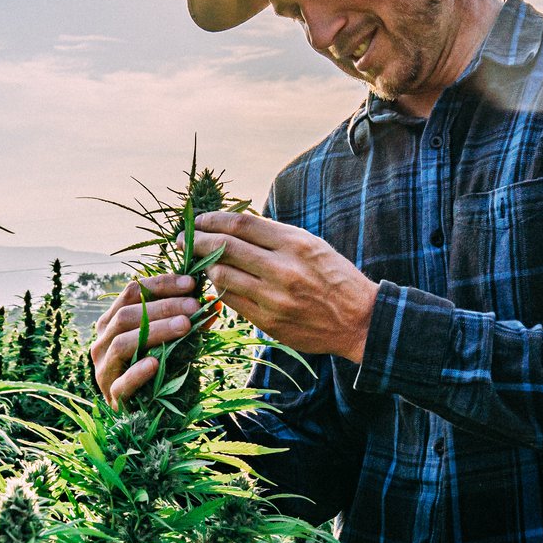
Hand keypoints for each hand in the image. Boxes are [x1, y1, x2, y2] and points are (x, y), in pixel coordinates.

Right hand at [89, 272, 203, 406]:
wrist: (150, 413)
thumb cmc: (160, 368)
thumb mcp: (173, 340)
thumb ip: (189, 321)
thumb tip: (215, 301)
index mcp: (113, 322)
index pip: (132, 292)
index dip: (161, 284)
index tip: (191, 284)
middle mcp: (103, 342)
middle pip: (127, 315)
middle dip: (163, 307)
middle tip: (194, 306)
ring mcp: (104, 370)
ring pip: (122, 343)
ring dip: (156, 331)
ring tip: (185, 326)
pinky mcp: (113, 397)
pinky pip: (122, 383)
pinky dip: (137, 372)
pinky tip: (156, 363)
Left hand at [191, 211, 376, 362]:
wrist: (359, 320)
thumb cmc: (335, 277)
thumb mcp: (311, 245)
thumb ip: (274, 236)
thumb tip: (234, 227)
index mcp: (295, 244)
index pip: (241, 224)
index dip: (213, 220)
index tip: (199, 220)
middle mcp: (283, 269)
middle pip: (225, 248)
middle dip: (197, 241)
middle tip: (183, 240)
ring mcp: (274, 298)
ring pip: (222, 277)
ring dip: (204, 267)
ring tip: (198, 262)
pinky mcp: (269, 322)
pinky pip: (231, 302)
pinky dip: (219, 290)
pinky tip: (217, 284)